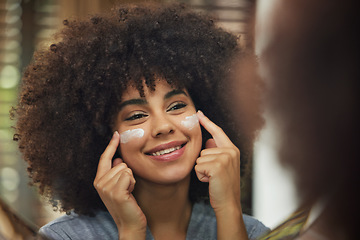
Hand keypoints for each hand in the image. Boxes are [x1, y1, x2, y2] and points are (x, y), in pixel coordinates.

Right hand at [94, 131, 145, 238]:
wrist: (129, 223)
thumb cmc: (126, 204)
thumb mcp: (119, 186)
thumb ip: (116, 172)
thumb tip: (118, 158)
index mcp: (99, 180)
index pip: (104, 158)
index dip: (111, 145)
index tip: (116, 134)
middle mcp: (100, 183)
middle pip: (120, 163)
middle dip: (128, 174)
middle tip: (127, 189)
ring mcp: (106, 188)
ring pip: (126, 169)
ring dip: (131, 180)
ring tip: (128, 192)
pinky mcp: (116, 192)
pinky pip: (129, 175)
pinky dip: (133, 183)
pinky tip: (130, 194)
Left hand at [195, 111, 247, 239]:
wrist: (228, 203)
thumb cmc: (224, 186)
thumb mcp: (223, 166)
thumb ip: (217, 152)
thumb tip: (209, 141)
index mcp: (232, 150)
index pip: (218, 132)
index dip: (207, 122)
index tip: (199, 113)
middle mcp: (230, 151)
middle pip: (203, 151)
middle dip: (204, 164)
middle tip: (215, 176)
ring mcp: (224, 158)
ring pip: (199, 159)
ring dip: (202, 171)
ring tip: (213, 179)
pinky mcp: (217, 166)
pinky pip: (198, 167)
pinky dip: (200, 176)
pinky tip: (211, 181)